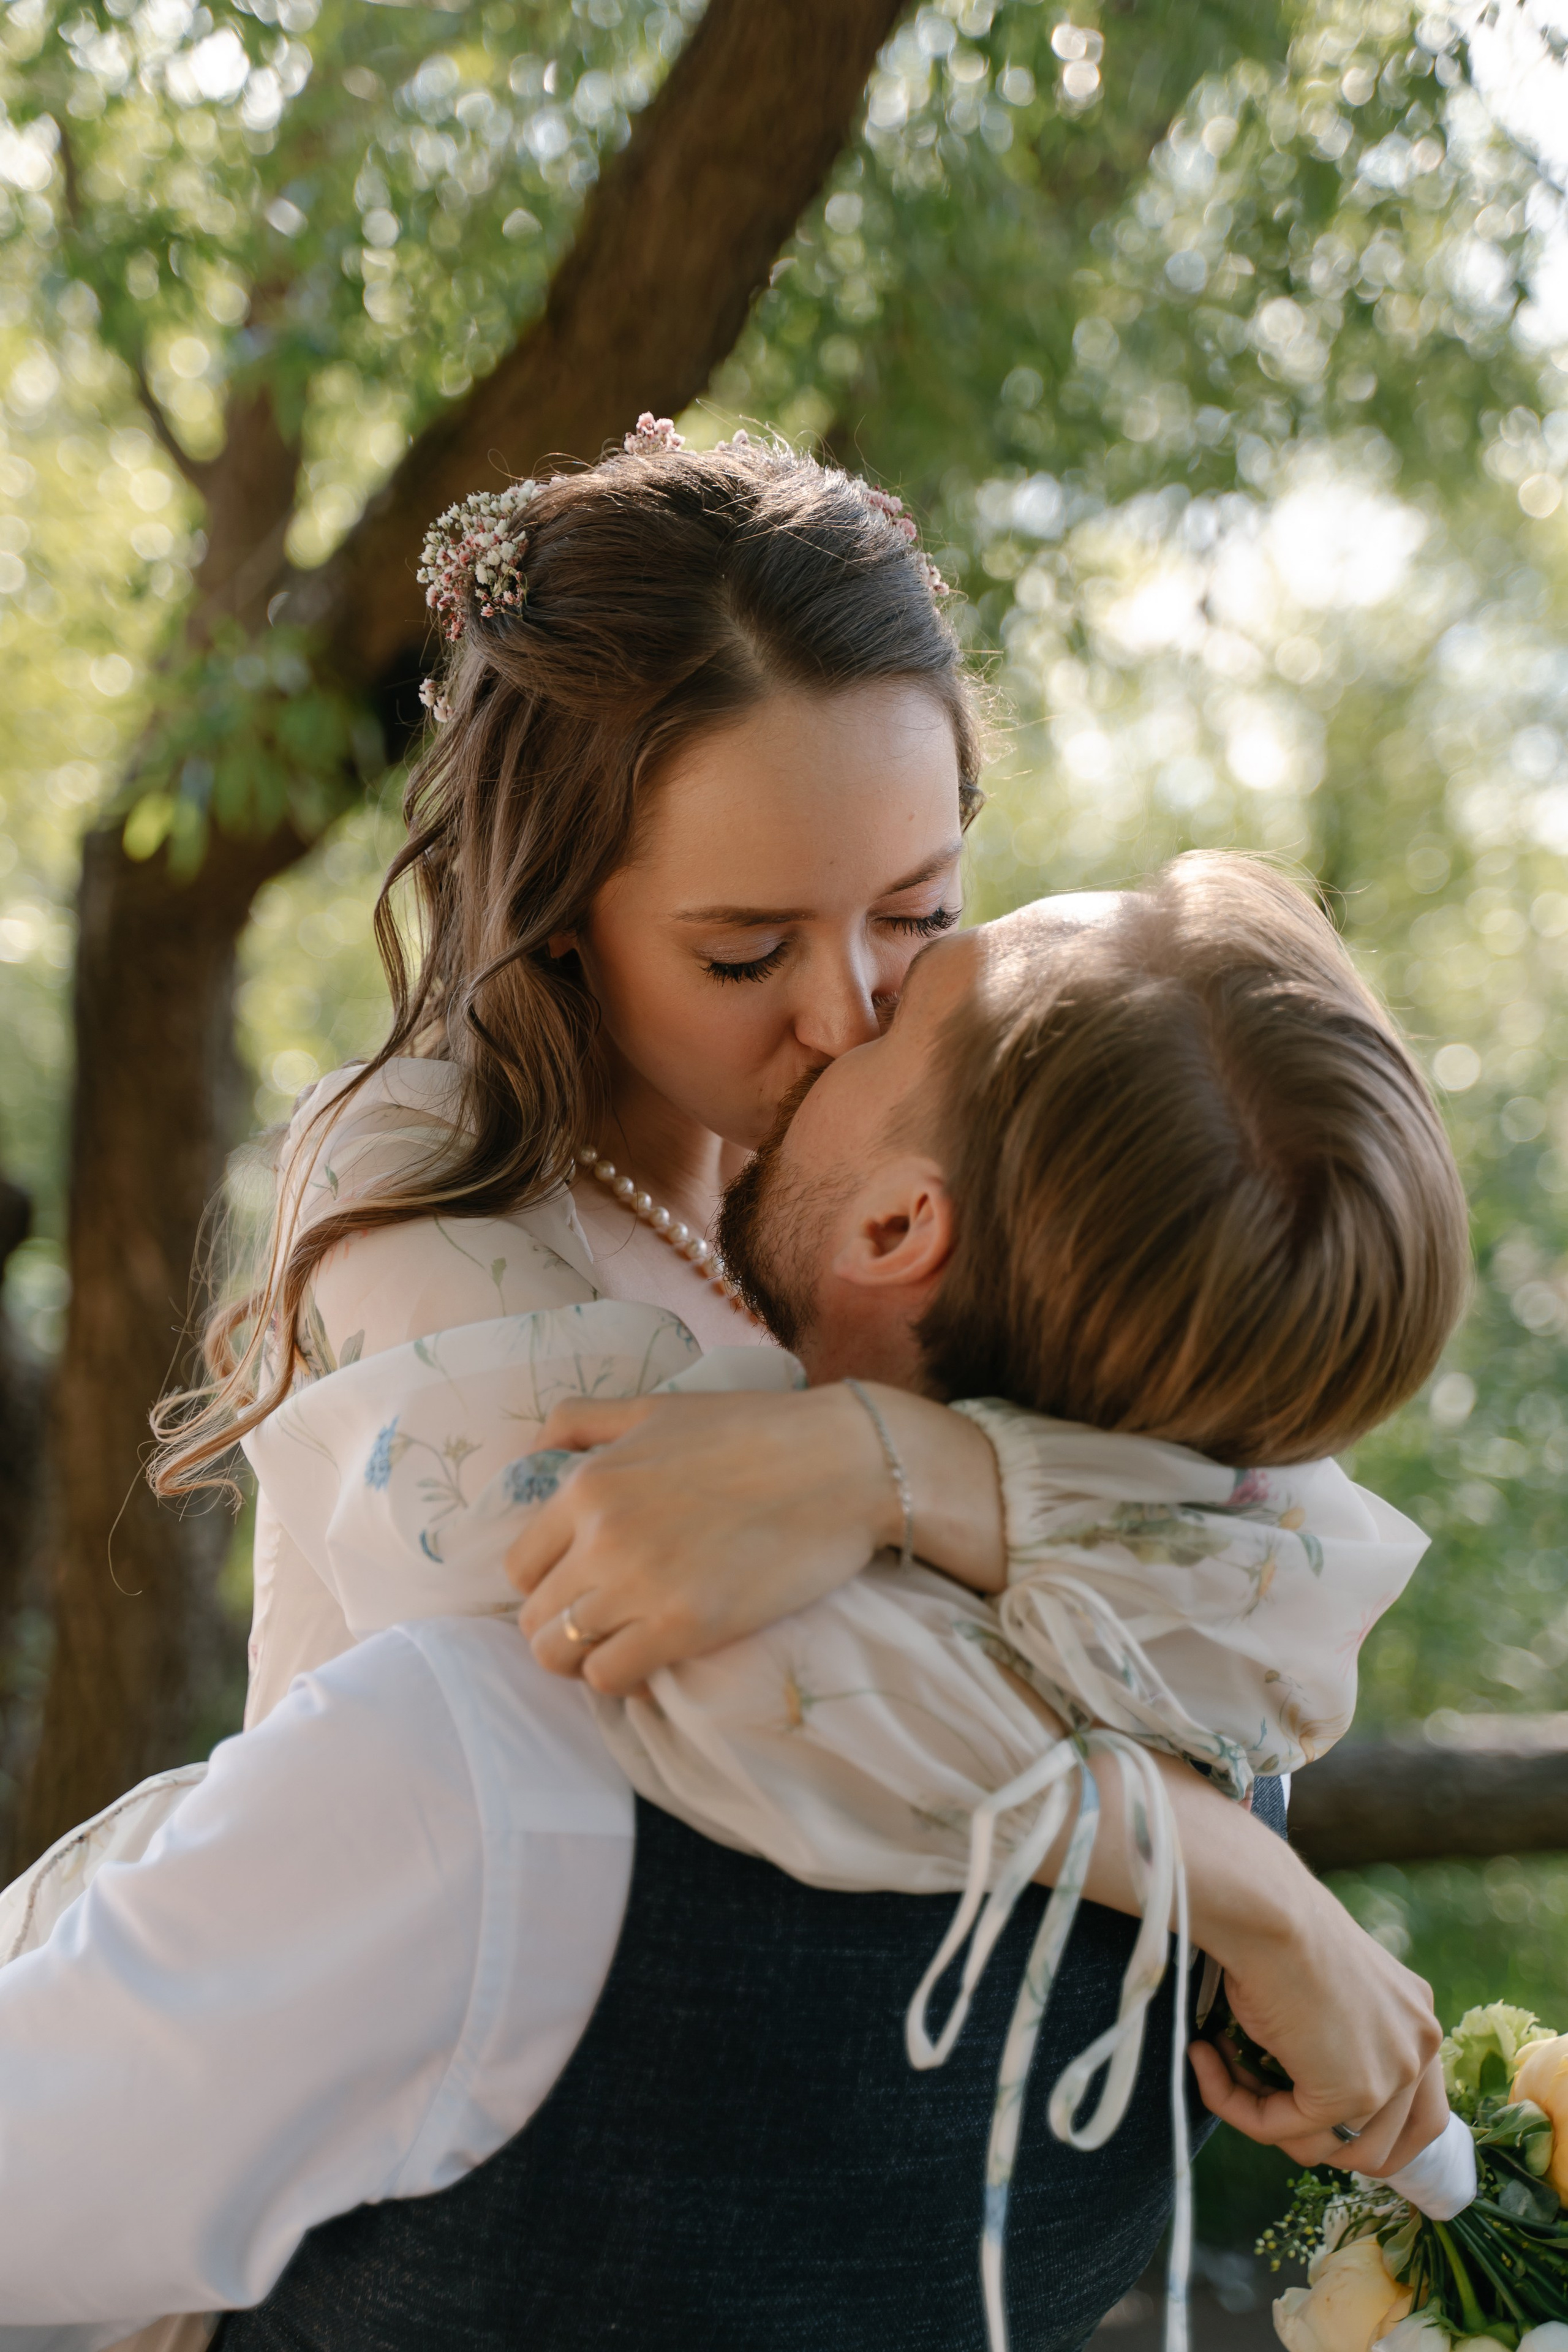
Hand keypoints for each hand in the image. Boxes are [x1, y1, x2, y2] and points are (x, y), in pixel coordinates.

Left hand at [508, 1387, 904, 1693]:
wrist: (846, 1463)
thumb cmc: (755, 1430)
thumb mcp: (655, 1406)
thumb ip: (583, 1421)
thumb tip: (531, 1455)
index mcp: (587, 1483)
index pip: (520, 1566)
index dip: (544, 1585)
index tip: (579, 1588)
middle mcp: (600, 1535)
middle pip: (535, 1618)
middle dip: (561, 1627)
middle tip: (604, 1624)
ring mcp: (639, 1583)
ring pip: (562, 1654)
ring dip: (584, 1659)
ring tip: (622, 1647)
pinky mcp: (684, 1626)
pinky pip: (611, 1678)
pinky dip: (621, 1681)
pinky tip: (649, 1664)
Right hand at [1187, 1874, 1445, 2175]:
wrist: (1262, 1906)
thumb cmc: (1275, 1926)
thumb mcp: (1320, 1990)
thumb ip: (1333, 2041)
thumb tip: (1298, 2105)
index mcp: (1416, 2014)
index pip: (1422, 2113)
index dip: (1371, 2134)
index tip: (1310, 2120)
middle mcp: (1420, 2045)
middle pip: (1384, 2146)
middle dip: (1316, 2138)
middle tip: (1255, 2095)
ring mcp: (1394, 2073)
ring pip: (1335, 2151)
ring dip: (1272, 2124)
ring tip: (1224, 2068)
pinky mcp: (1353, 2092)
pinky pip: (1284, 2129)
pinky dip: (1236, 2103)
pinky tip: (1203, 2056)